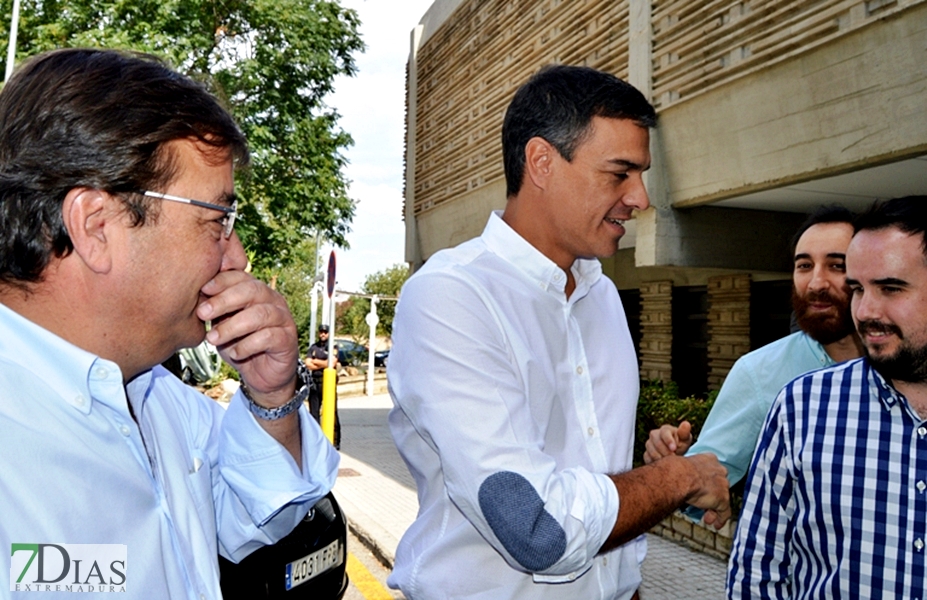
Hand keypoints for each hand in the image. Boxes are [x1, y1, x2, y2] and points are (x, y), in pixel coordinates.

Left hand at [197, 270, 298, 403]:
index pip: (241, 276)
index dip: (222, 280)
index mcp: (257, 291)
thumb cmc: (240, 344)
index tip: (202, 289)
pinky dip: (247, 345)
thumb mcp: (222, 324)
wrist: (261, 374)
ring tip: (212, 339)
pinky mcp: (288, 339)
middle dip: (224, 300)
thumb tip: (196, 294)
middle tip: (202, 313)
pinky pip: (268, 337)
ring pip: (260, 314)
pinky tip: (235, 354)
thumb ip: (214, 308)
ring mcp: (283, 319)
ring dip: (232, 326)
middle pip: (252, 290)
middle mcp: (273, 300)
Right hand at [643, 421, 692, 463]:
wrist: (676, 452)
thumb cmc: (681, 443)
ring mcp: (649, 444)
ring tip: (669, 463)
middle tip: (673, 458)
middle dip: (665, 451)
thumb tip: (686, 424)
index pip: (664, 433)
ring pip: (651, 450)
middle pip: (656, 442)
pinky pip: (647, 457)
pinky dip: (654, 461)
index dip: (669, 440)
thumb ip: (685, 432)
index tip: (674, 448)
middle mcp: (655, 434)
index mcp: (665, 429)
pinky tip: (662, 464)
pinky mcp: (646, 453)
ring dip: (660, 457)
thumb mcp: (685, 438)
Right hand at [683, 453, 730, 528]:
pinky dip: (720, 519)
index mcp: (709, 459)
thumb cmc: (676, 470)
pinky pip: (724, 512)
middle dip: (712, 497)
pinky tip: (716, 524)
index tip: (703, 489)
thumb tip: (677, 477)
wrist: (680, 476)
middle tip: (704, 505)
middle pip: (719, 486)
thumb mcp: (681, 467)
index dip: (708, 483)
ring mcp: (723, 485)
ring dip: (714, 509)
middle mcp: (719, 471)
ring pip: (722, 500)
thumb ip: (686, 472)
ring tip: (706, 517)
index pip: (713, 472)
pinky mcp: (723, 499)